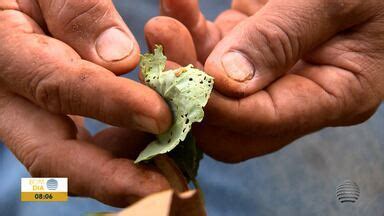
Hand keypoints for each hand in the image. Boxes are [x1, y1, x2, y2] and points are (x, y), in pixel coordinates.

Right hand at [0, 0, 172, 205]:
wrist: (24, 3)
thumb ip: (77, 10)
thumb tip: (118, 60)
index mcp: (3, 52)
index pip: (55, 86)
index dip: (109, 105)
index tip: (161, 115)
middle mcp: (12, 97)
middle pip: (52, 155)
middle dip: (111, 178)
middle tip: (165, 188)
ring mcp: (32, 114)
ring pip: (72, 161)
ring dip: (124, 170)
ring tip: (172, 167)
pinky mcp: (55, 119)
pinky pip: (86, 148)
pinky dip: (123, 153)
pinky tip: (157, 142)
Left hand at [146, 0, 383, 161]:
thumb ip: (282, 38)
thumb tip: (226, 80)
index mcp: (336, 96)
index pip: (267, 121)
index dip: (219, 107)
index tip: (177, 79)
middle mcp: (300, 95)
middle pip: (233, 124)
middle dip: (191, 97)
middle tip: (162, 61)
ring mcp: (273, 74)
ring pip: (214, 88)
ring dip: (182, 61)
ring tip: (160, 26)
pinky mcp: (253, 49)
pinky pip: (213, 50)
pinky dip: (190, 31)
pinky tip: (174, 5)